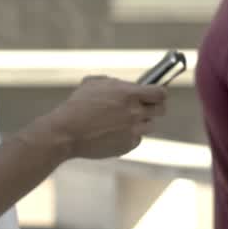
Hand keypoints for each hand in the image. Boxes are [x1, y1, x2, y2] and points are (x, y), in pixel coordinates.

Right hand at [47, 76, 167, 159]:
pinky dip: (129, 136)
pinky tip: (114, 133)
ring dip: (140, 122)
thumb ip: (114, 83)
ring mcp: (133, 130)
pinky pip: (136, 139)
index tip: (156, 94)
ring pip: (149, 126)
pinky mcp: (127, 146)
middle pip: (161, 110)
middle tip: (144, 107)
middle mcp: (135, 112)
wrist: (66, 132)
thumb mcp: (93, 84)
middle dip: (155, 108)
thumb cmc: (77, 106)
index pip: (160, 93)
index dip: (160, 93)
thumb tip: (125, 85)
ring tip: (123, 121)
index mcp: (129, 94)